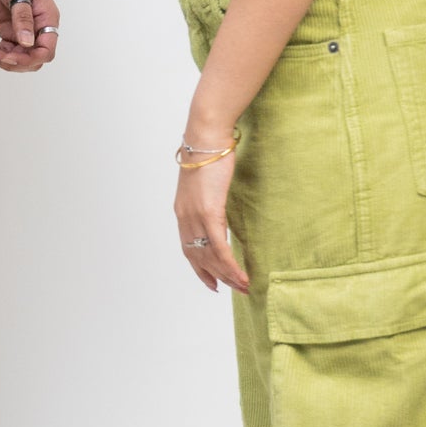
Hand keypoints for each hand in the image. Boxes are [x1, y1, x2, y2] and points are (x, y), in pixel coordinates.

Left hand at [0, 0, 59, 72]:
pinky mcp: (7, 25)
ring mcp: (21, 27)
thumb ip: (22, 19)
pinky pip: (5, 47)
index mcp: (46, 18)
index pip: (47, 51)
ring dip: (1, 58)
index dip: (30, 59)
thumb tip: (26, 43)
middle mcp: (37, 26)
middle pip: (32, 59)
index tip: (10, 56)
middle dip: (13, 62)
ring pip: (17, 56)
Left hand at [174, 124, 249, 293]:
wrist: (206, 137)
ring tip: (243, 286)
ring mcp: (195, 216)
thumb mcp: (206, 182)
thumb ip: (209, 199)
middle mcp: (185, 217)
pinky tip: (240, 274)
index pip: (188, 249)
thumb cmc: (209, 154)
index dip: (199, 268)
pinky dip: (229, 264)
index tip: (211, 282)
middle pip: (199, 257)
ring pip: (210, 257)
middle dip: (216, 276)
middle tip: (234, 289)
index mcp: (182, 212)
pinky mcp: (209, 212)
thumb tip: (218, 206)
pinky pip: (219, 246)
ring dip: (227, 275)